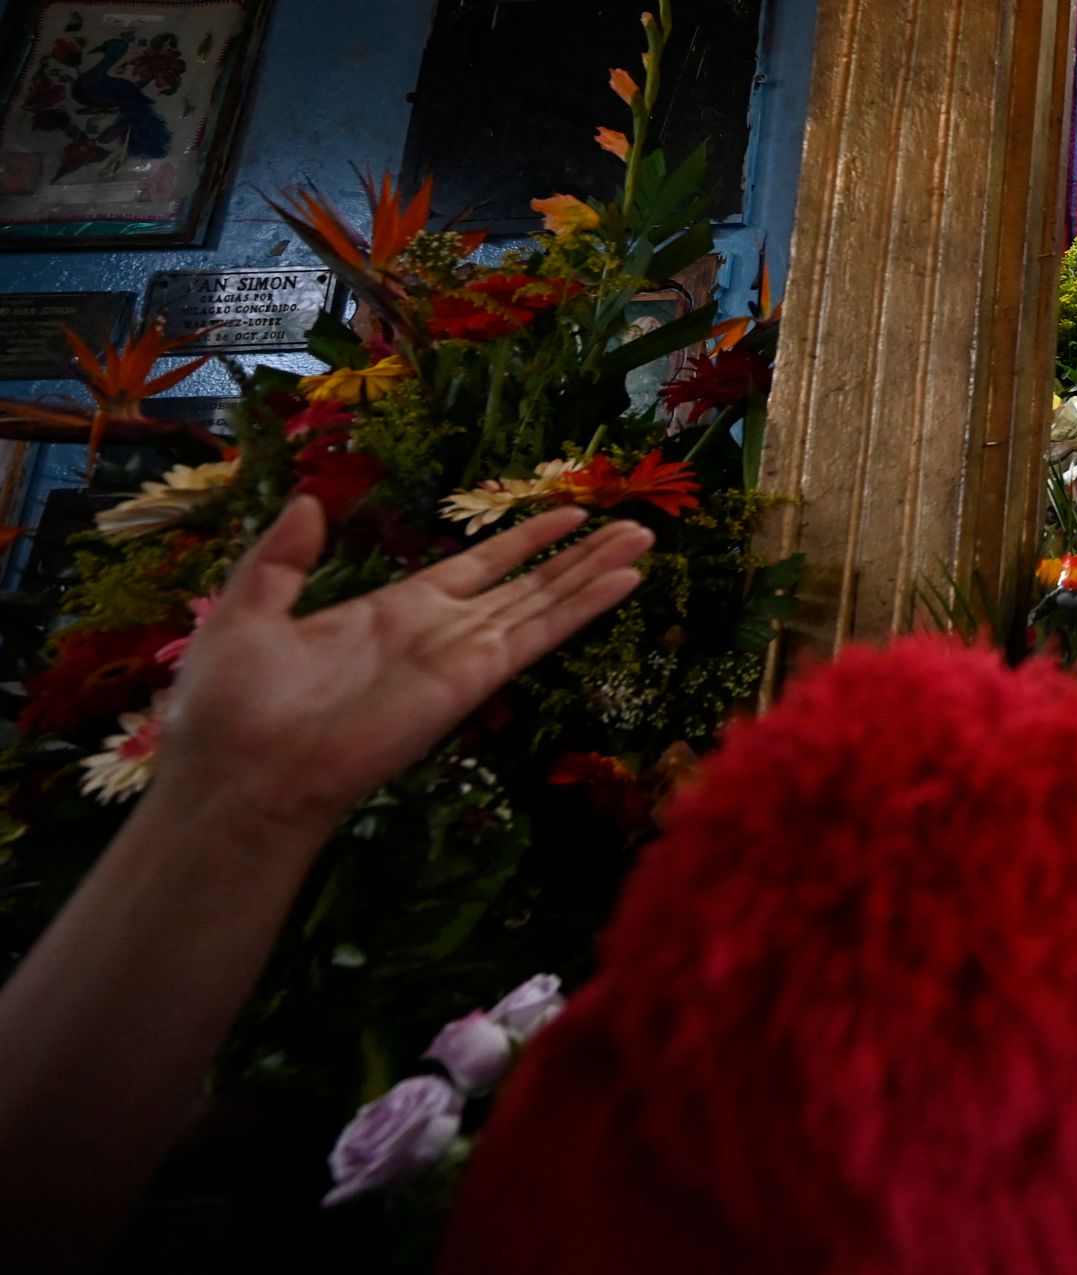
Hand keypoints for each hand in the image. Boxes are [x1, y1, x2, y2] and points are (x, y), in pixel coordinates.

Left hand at [154, 497, 652, 838]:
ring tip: (645, 540)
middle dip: (578, 555)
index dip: (522, 541)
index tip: (568, 513)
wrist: (243, 775)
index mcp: (393, 612)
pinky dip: (585, 606)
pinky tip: (624, 581)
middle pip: (527, 583)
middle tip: (631, 525)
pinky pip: (539, 632)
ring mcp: (462, 655)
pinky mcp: (474, 677)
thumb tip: (307, 500)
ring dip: (596, 571)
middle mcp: (441, 631)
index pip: (476, 568)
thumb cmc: (234, 704)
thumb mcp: (246, 610)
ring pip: (545, 601)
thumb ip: (282, 557)